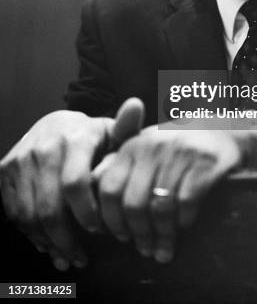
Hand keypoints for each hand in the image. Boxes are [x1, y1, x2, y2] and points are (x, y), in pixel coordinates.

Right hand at [0, 98, 143, 270]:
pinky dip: (30, 234)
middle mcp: (44, 147)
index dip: (86, 213)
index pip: (75, 183)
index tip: (99, 229)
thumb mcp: (112, 132)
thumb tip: (137, 105)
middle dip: (67, 239)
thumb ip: (126, 128)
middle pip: (50, 207)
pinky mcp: (5, 170)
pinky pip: (14, 212)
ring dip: (48, 242)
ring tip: (66, 256)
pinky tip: (47, 244)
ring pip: (29, 214)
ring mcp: (21, 159)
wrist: (54, 124)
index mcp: (75, 137)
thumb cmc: (92, 137)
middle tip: (81, 257)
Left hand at [95, 125, 256, 262]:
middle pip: (133, 203)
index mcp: (133, 145)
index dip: (111, 219)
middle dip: (138, 234)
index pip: (110, 188)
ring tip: (164, 250)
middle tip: (144, 250)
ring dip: (162, 235)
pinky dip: (184, 220)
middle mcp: (153, 146)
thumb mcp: (145, 147)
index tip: (119, 236)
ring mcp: (179, 153)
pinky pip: (187, 202)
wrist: (222, 130)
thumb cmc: (176, 145)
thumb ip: (119, 165)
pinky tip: (185, 226)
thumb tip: (93, 193)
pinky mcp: (204, 162)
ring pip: (160, 207)